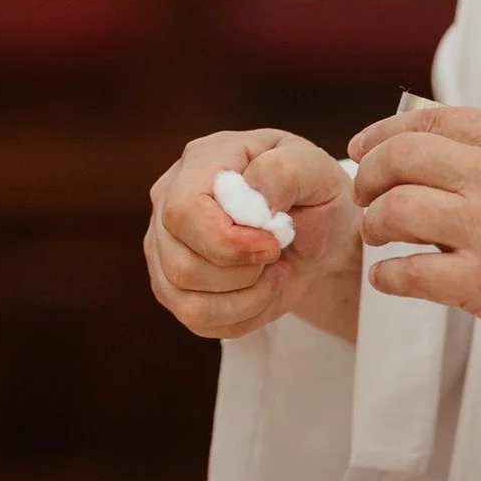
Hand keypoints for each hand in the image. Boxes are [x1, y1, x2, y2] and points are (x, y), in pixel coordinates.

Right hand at [145, 130, 362, 342]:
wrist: (316, 230)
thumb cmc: (311, 193)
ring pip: (187, 301)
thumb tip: (254, 195)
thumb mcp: (315, 170)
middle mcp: (168, 201)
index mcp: (199, 161)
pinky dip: (242, 315)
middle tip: (278, 255)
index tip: (273, 246)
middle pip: (181, 264)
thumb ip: (285, 172)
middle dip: (243, 274)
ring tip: (274, 272)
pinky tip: (261, 290)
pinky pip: (198, 319)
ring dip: (246, 298)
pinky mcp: (172, 284)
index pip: (184, 211)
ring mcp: (164, 245)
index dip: (227, 242)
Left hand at [348, 106, 480, 363]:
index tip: (364, 146)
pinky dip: (390, 275)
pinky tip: (390, 277)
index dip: (383, 133)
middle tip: (365, 193)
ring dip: (376, 223)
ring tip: (379, 234)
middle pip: (400, 158)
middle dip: (370, 175)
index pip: (428, 120)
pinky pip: (412, 272)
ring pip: (396, 211)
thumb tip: (445, 147)